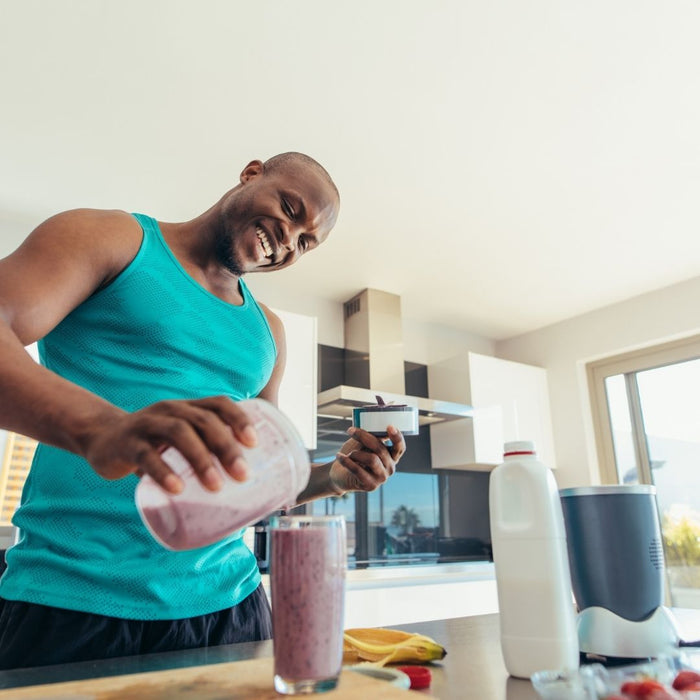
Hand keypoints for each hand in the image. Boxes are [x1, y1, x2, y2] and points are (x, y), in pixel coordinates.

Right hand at [80, 396, 256, 493]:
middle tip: (242, 474)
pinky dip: (163, 472)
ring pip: (178, 433)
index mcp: (188, 408)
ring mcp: (147, 424)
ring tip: (216, 486)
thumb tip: (244, 487)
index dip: (239, 419)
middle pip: (204, 421)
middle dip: (226, 447)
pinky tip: (176, 489)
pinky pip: (145, 456)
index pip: (219, 404)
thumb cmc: (155, 443)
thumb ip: (205, 452)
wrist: (103, 438)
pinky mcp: (126, 445)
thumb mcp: (181, 439)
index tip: (254, 443)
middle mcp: (170, 410)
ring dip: (200, 459)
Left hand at [329, 425, 405, 493]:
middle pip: (381, 449)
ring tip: (348, 453)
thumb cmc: (353, 455)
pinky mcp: (370, 485)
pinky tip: (339, 457)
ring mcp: (381, 478)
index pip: (399, 447)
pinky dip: (347, 462)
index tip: (389, 426)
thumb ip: (372, 437)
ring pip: (372, 459)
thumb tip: (377, 427)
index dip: (397, 437)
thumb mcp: (363, 443)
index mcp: (391, 456)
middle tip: (351, 430)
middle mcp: (390, 468)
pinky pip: (359, 470)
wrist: (340, 473)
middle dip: (364, 437)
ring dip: (356, 453)